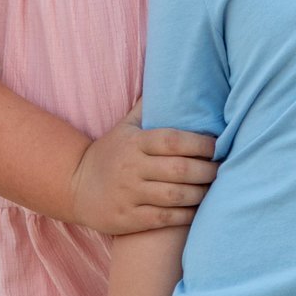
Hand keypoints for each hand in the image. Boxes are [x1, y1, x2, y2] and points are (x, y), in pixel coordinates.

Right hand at [69, 101, 216, 234]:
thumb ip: (147, 108)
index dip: (199, 143)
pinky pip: (164, 218)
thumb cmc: (109, 154)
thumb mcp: (124, 127)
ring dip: (200, 193)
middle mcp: (132, 168)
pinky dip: (185, 215)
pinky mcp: (128, 219)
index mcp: (135, 143)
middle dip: (206, 170)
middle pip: (179, 169)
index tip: (216, 146)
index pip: (172, 140)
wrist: (74, 186)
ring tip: (212, 188)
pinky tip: (196, 209)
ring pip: (175, 195)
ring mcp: (130, 194)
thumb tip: (168, 76)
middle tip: (221, 169)